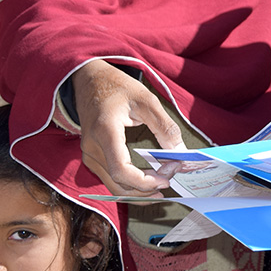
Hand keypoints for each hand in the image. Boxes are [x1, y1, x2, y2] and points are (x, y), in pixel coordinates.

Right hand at [72, 59, 184, 195]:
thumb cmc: (118, 88)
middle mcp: (92, 148)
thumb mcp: (147, 100)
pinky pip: (110, 178)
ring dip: (138, 189)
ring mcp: (89, 154)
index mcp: (105, 131)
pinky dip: (129, 183)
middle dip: (146, 188)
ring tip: (163, 181)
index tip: (166, 178)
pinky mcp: (92, 156)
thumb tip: (181, 150)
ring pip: (113, 185)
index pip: (121, 169)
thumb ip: (164, 126)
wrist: (90, 81)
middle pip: (118, 183)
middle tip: (170, 179)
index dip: (145, 181)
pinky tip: (148, 179)